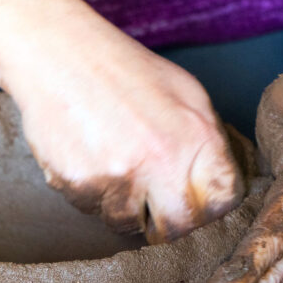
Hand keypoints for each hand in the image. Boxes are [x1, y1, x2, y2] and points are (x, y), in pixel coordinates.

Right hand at [3, 24, 244, 242]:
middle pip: (178, 228)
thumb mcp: (185, 92)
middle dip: (169, 221)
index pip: (223, 201)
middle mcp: (160, 161)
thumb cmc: (123, 70)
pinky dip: (91, 192)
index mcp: (196, 136)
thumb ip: (208, 141)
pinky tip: (88, 157)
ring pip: (128, 224)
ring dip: (124, 206)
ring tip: (114, 166)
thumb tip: (221, 183)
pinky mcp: (78, 185)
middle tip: (156, 202)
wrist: (59, 55)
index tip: (197, 200)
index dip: (211, 205)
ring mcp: (117, 177)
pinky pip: (90, 209)